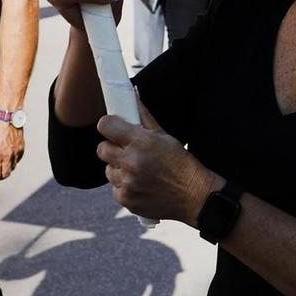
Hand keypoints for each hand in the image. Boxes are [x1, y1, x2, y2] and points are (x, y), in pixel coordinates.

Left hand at [0, 118, 25, 194]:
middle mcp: (7, 156)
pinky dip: (13, 161)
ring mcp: (15, 152)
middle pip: (5, 174)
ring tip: (1, 163)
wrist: (7, 117)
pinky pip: (17, 160)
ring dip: (6, 169)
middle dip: (0, 177)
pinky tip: (8, 156)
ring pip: (12, 168)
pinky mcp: (21, 148)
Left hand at [98, 105, 211, 221]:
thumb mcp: (165, 136)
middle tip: (126, 150)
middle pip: (101, 149)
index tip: (113, 128)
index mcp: (142, 142)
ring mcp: (127, 183)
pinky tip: (141, 184)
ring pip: (108, 170)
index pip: (105, 126)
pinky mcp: (126, 200)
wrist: (193, 196)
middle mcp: (131, 162)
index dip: (108, 125)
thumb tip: (131, 95)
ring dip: (119, 168)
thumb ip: (143, 117)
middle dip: (112, 148)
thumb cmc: (181, 163)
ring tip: (138, 170)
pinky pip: (115, 188)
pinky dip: (125, 186)